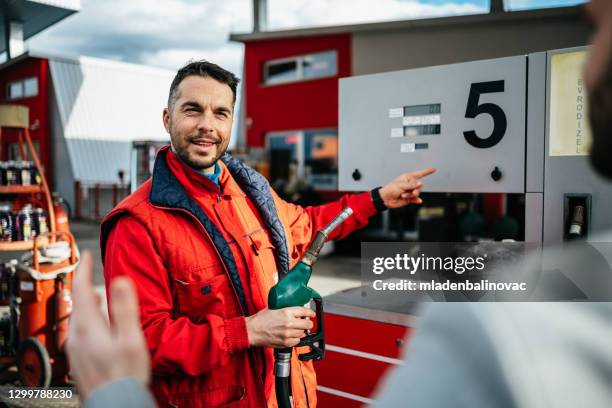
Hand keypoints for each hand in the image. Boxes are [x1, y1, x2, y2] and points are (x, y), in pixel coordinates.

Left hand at [67, 251, 149, 400]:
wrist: (115, 404)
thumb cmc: (124, 374)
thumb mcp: (130, 338)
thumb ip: (125, 308)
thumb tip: (120, 280)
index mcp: (88, 327)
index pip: (80, 289)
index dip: (83, 269)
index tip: (86, 255)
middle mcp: (77, 337)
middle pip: (76, 303)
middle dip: (84, 284)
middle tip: (89, 271)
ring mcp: (77, 350)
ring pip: (78, 318)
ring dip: (86, 302)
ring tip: (95, 294)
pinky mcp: (81, 361)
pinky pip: (80, 332)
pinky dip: (88, 319)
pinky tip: (97, 325)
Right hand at [246, 307, 314, 347]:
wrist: (251, 331)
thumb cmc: (260, 320)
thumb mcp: (273, 308)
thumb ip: (285, 308)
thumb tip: (294, 307)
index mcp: (286, 312)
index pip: (304, 311)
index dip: (310, 313)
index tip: (312, 314)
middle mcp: (289, 323)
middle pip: (307, 324)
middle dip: (308, 323)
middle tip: (305, 322)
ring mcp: (287, 334)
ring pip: (303, 333)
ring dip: (301, 331)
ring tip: (295, 329)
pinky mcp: (285, 343)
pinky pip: (297, 341)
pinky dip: (296, 339)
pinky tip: (291, 335)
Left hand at [379, 167, 435, 207]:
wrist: (385, 199)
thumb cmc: (390, 189)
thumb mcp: (401, 185)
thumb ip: (412, 185)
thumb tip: (420, 184)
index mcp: (407, 178)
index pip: (419, 174)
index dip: (427, 171)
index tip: (433, 169)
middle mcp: (409, 184)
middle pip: (419, 186)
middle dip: (415, 189)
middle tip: (410, 191)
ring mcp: (409, 191)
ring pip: (417, 193)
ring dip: (411, 195)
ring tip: (403, 195)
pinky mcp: (409, 198)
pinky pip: (415, 199)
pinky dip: (416, 200)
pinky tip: (418, 201)